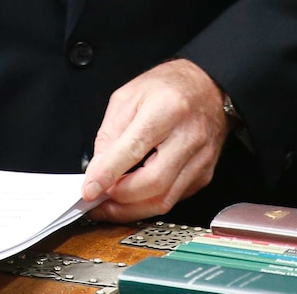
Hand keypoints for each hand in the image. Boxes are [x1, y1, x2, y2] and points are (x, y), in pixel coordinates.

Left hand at [81, 58, 229, 221]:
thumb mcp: (128, 97)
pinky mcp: (204, 174)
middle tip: (98, 199)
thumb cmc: (167, 87)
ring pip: (164, 200)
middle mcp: (187, 135)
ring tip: (110, 205)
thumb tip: (98, 170)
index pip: (134, 149)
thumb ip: (110, 133)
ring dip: (131, 210)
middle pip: (152, 183)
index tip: (89, 189)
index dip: (108, 173)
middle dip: (120, 199)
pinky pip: (174, 199)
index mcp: (166, 109)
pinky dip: (149, 203)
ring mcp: (200, 158)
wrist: (208, 87)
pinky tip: (133, 197)